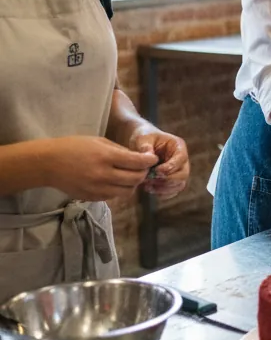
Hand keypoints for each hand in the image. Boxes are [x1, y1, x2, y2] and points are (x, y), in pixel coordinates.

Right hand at [42, 136, 157, 201]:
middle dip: (143, 173)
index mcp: (106, 157)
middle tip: (143, 168)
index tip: (153, 159)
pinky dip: (119, 190)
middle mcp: (103, 175)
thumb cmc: (74, 147)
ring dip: (132, 184)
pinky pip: (113, 197)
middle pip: (136, 179)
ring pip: (127, 192)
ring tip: (130, 176)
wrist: (48, 164)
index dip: (149, 161)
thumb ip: (120, 151)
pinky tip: (115, 182)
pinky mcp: (91, 198)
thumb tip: (139, 158)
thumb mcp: (99, 141)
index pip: (137, 162)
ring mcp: (97, 189)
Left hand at [128, 126, 189, 198]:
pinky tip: (149, 189)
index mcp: (178, 146)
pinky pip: (173, 191)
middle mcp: (181, 159)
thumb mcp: (142, 139)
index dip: (170, 167)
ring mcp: (178, 170)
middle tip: (150, 180)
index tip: (155, 172)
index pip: (181, 158)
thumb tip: (149, 157)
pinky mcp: (172, 180)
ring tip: (148, 186)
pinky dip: (162, 193)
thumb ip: (145, 147)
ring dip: (164, 188)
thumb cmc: (143, 137)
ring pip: (179, 185)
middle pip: (183, 174)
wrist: (140, 143)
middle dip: (167, 180)